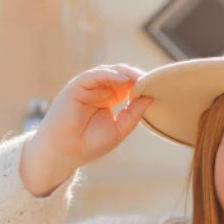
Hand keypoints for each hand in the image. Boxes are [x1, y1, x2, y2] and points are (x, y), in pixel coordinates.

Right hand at [20, 64, 152, 196]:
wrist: (65, 153)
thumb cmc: (89, 144)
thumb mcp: (119, 129)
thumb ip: (133, 114)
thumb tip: (151, 97)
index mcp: (108, 99)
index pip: (128, 85)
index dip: (142, 85)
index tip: (158, 87)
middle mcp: (98, 90)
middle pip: (120, 75)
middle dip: (137, 77)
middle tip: (153, 80)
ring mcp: (87, 87)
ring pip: (109, 71)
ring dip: (126, 73)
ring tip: (141, 79)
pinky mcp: (76, 86)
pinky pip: (94, 75)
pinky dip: (109, 75)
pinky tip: (123, 80)